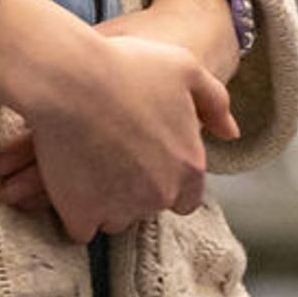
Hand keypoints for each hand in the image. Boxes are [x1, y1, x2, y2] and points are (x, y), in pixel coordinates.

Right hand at [0, 0, 233, 240]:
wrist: (67, 79)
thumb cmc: (125, 68)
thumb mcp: (184, 68)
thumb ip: (215, 102)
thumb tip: (230, 133)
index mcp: (189, 166)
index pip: (186, 199)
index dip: (165, 180)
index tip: (142, 160)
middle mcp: (160, 194)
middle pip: (149, 208)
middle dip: (134, 190)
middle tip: (110, 157)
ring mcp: (120, 208)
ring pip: (116, 220)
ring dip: (105, 203)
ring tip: (86, 170)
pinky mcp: (81, 214)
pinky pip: (81, 228)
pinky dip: (76, 213)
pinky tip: (67, 187)